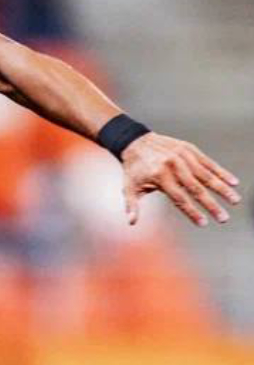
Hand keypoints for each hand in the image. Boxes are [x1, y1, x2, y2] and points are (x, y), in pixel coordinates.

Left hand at [120, 133, 239, 225]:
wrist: (135, 141)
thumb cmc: (133, 169)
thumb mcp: (129, 187)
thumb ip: (132, 205)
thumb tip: (131, 223)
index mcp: (159, 176)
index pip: (179, 198)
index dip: (192, 212)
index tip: (204, 223)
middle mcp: (173, 166)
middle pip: (196, 189)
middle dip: (211, 205)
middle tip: (224, 219)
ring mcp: (182, 156)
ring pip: (206, 175)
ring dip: (222, 189)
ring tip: (234, 201)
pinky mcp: (189, 149)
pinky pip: (208, 162)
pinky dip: (221, 172)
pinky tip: (233, 182)